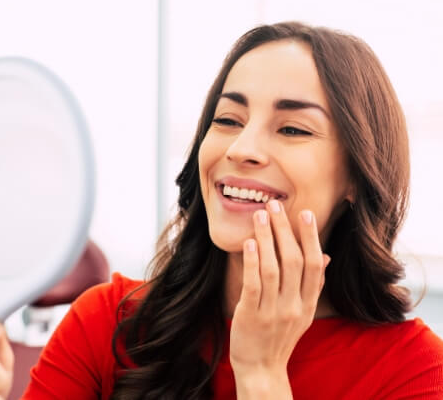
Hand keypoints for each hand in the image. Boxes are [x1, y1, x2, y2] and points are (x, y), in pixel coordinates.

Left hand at [230, 200, 329, 395]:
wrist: (262, 369)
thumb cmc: (280, 335)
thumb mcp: (302, 313)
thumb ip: (311, 285)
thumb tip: (324, 255)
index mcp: (308, 304)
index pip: (314, 266)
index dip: (311, 238)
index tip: (304, 213)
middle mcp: (294, 307)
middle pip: (294, 261)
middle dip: (285, 230)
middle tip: (275, 205)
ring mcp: (273, 312)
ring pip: (273, 269)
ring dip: (267, 239)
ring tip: (260, 216)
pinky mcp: (251, 316)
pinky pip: (253, 285)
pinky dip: (252, 262)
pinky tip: (249, 243)